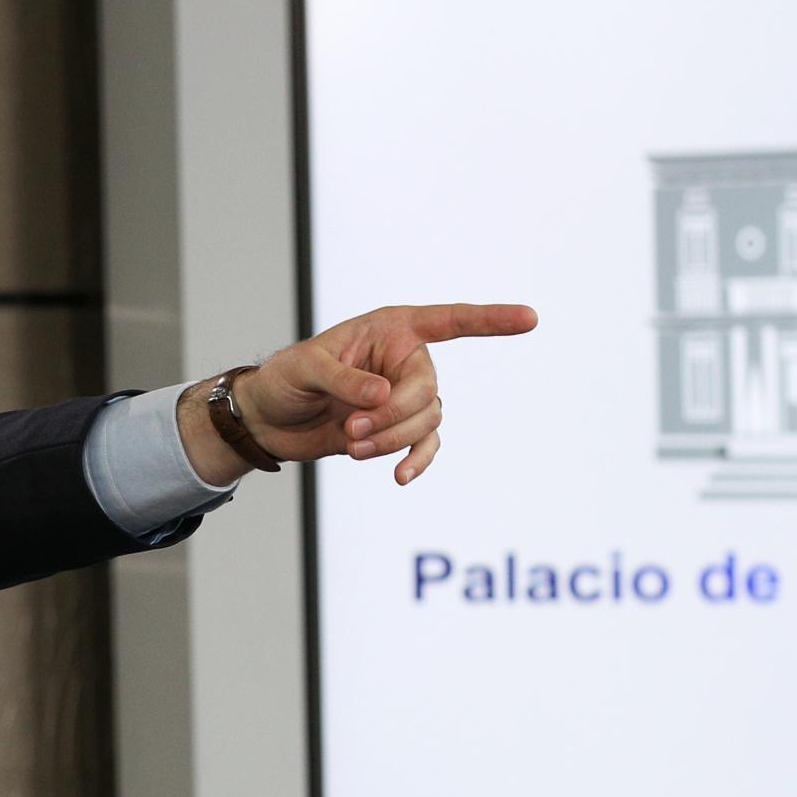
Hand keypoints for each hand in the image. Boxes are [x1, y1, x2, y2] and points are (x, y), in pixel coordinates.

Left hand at [181, 301, 537, 487]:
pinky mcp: (395, 429)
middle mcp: (404, 360)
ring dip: (392, 440)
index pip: (449, 321)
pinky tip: (401, 477)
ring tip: (352, 446)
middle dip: (394, 416)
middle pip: (428, 390)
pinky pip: (425, 444)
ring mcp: (402, 396)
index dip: (490, 320)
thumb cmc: (284, 379)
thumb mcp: (305, 370)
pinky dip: (417, 460)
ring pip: (426, 421)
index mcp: (391, 330)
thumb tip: (382, 396)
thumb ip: (344, 380)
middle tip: (352, 431)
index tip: (529, 319)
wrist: (267, 419)